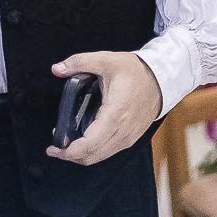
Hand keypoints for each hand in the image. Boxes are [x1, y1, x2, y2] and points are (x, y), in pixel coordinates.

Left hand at [45, 51, 161, 165]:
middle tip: (54, 149)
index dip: (70, 151)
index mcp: (115, 114)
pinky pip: (109, 152)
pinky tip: (83, 143)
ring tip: (66, 146)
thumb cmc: (135, 71)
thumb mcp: (106, 60)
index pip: (90, 143)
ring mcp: (128, 137)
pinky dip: (94, 152)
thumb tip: (56, 69)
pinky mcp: (131, 138)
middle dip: (71, 156)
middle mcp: (123, 130)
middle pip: (93, 155)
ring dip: (82, 156)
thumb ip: (79, 62)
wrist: (162, 79)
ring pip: (101, 156)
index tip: (53, 148)